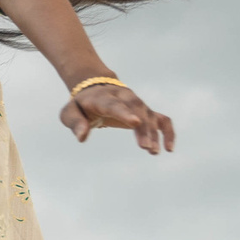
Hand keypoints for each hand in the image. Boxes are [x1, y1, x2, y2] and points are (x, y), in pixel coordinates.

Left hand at [62, 80, 176, 152]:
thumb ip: (75, 123)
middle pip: (137, 110)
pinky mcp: (146, 111)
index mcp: (103, 97)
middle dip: (143, 128)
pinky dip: (167, 132)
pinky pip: (162, 120)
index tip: (135, 123)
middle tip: (146, 147)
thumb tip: (82, 138)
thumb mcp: (70, 112)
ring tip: (153, 151)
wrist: (95, 88)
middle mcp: (124, 97)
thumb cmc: (81, 105)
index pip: (114, 104)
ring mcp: (137, 104)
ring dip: (154, 133)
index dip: (124, 113)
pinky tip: (169, 148)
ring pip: (150, 116)